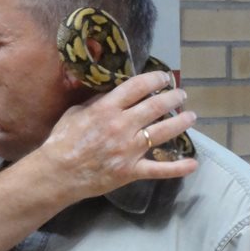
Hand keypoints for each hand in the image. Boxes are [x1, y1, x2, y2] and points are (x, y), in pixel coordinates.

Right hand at [37, 72, 197, 203]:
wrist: (57, 173)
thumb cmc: (61, 142)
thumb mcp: (75, 112)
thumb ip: (96, 101)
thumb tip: (112, 92)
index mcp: (107, 109)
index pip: (138, 87)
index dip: (155, 79)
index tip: (164, 77)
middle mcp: (122, 126)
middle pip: (156, 107)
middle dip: (173, 97)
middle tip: (181, 94)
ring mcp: (128, 150)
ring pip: (163, 132)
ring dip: (180, 122)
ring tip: (191, 116)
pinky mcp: (130, 171)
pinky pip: (158, 169)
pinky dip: (177, 168)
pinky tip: (193, 163)